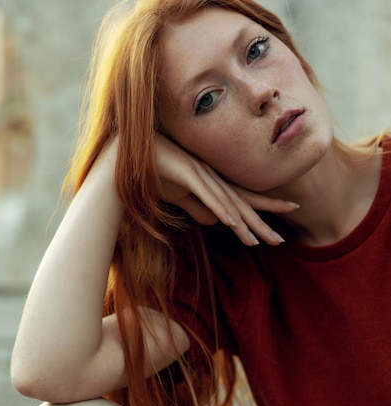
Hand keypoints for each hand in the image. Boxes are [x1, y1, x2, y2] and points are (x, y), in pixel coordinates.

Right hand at [155, 135, 297, 245]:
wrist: (132, 151)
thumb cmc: (156, 171)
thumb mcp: (180, 196)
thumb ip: (197, 207)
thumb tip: (215, 222)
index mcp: (212, 183)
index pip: (242, 199)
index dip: (265, 208)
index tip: (286, 217)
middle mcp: (212, 177)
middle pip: (240, 204)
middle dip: (260, 223)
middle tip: (279, 241)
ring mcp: (200, 174)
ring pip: (226, 202)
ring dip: (241, 223)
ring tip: (256, 241)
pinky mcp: (186, 173)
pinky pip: (205, 194)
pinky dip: (219, 208)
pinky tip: (230, 221)